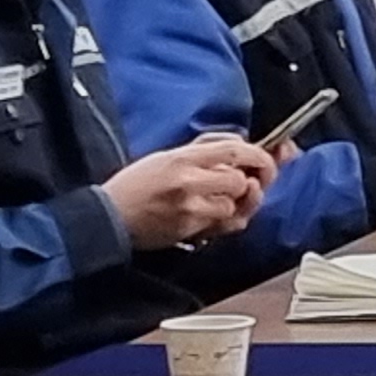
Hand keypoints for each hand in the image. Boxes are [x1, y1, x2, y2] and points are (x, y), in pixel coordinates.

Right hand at [100, 136, 275, 249]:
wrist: (108, 218)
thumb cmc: (136, 185)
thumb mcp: (167, 156)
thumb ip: (205, 149)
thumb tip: (243, 144)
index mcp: (182, 157)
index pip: (234, 149)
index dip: (258, 155)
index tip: (268, 158)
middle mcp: (188, 181)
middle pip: (240, 180)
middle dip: (249, 182)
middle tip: (249, 182)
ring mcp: (189, 208)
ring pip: (235, 205)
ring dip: (236, 203)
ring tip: (222, 199)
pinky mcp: (188, 230)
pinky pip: (225, 225)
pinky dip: (228, 219)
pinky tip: (218, 214)